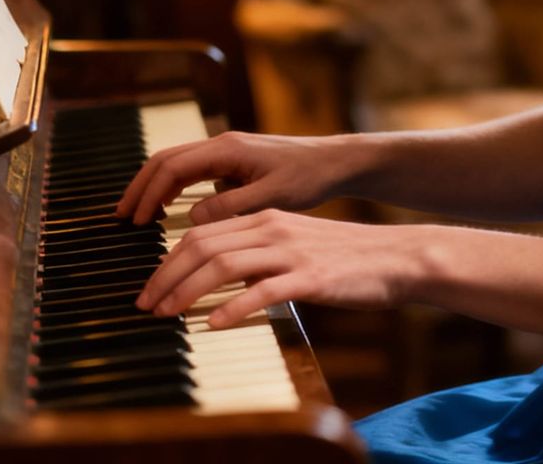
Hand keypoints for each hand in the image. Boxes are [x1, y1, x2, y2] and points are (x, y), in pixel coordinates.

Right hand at [114, 131, 352, 225]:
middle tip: (120, 217)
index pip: (172, 167)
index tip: (134, 221)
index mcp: (227, 149)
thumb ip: (232, 206)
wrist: (334, 162)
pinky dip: (172, 186)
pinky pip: (192, 170)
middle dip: (140, 187)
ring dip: (153, 186)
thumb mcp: (272, 197)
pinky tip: (167, 207)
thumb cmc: (308, 178)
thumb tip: (192, 217)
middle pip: (166, 160)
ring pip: (177, 163)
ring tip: (136, 214)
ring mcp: (226, 151)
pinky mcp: (233, 161)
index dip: (149, 193)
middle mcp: (222, 144)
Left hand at [135, 209, 424, 326]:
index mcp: (266, 218)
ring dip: (186, 291)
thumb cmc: (346, 257)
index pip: (202, 232)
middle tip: (145, 304)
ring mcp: (292, 252)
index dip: (168, 260)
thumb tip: (218, 277)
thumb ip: (258, 253)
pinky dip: (232, 307)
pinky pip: (263, 291)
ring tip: (166, 314)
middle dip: (165, 276)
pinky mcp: (311, 278)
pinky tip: (213, 324)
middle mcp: (273, 228)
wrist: (398, 257)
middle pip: (203, 245)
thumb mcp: (296, 243)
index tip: (150, 287)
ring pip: (224, 265)